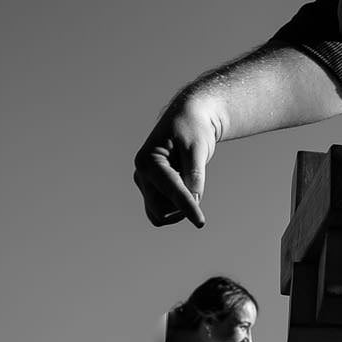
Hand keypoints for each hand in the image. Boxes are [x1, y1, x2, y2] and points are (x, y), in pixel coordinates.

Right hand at [134, 93, 220, 228]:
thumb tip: (194, 199)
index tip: (200, 222)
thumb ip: (195, 173)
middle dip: (183, 205)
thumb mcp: (197, 148)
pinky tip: (185, 185)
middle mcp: (141, 174)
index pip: (171, 190)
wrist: (188, 119)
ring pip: (161, 214)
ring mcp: (144, 183)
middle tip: (198, 184)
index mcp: (148, 161)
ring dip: (179, 207)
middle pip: (161, 209)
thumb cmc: (193, 129)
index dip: (188, 207)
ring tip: (189, 177)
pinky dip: (176, 207)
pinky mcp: (150, 189)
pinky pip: (161, 212)